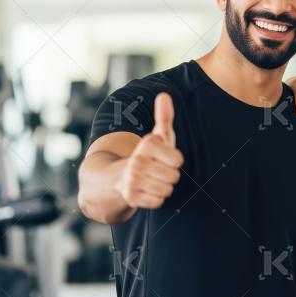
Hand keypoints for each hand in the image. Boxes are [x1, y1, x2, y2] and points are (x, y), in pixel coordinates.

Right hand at [115, 92, 183, 208]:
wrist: (117, 177)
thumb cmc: (147, 156)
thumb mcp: (157, 137)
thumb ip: (164, 117)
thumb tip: (164, 95)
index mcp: (147, 144)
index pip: (178, 160)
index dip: (174, 161)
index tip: (163, 158)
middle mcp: (137, 160)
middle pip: (174, 176)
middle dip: (169, 175)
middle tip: (156, 171)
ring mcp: (132, 179)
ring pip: (167, 189)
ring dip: (162, 187)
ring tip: (151, 180)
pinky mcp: (130, 197)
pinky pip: (158, 201)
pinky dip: (155, 198)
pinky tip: (145, 191)